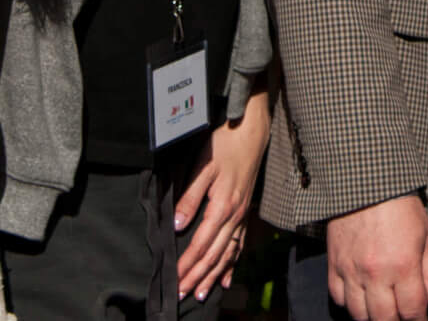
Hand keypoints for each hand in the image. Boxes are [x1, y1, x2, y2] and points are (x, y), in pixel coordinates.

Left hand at [174, 115, 265, 302]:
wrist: (251, 132)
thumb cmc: (224, 145)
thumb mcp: (202, 167)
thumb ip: (189, 198)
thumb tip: (177, 226)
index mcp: (223, 207)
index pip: (201, 245)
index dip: (187, 265)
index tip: (175, 280)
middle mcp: (235, 216)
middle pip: (215, 255)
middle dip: (198, 277)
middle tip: (183, 295)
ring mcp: (242, 215)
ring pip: (228, 254)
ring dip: (214, 275)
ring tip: (202, 293)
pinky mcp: (245, 211)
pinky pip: (240, 244)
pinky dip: (232, 263)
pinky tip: (226, 276)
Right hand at [325, 193, 427, 320]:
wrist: (366, 182)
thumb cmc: (401, 206)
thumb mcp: (426, 235)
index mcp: (403, 265)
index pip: (412, 311)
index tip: (420, 320)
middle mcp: (376, 273)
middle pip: (385, 319)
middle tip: (402, 317)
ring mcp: (352, 270)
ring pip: (359, 314)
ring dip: (373, 318)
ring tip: (382, 311)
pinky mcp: (334, 264)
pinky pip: (338, 298)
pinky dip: (349, 304)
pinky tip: (361, 299)